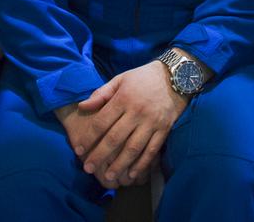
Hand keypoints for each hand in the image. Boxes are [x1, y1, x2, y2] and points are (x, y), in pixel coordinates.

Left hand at [69, 61, 187, 187]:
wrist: (175, 76)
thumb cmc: (142, 78)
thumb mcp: (120, 79)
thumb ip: (101, 94)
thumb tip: (82, 106)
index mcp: (123, 98)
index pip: (102, 121)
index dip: (89, 137)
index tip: (79, 150)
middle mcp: (136, 111)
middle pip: (115, 138)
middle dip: (100, 155)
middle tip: (88, 168)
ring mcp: (151, 122)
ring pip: (133, 148)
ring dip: (120, 165)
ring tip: (109, 177)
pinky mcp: (164, 130)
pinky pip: (152, 151)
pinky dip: (141, 164)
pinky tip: (132, 174)